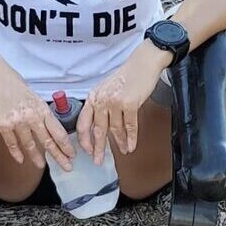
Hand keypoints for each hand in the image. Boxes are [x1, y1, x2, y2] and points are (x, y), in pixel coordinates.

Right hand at [0, 57, 75, 170]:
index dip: (66, 146)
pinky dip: (16, 152)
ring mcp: (17, 122)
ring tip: (41, 166)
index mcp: (41, 108)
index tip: (72, 154)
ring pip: (30, 145)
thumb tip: (46, 125)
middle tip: (67, 167)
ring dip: (37, 157)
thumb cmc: (11, 82)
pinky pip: (12, 143)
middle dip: (59, 157)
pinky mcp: (2, 125)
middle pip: (48, 142)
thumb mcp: (32, 95)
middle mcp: (31, 117)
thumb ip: (39, 111)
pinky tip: (21, 159)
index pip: (58, 132)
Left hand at [76, 43, 169, 163]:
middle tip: (98, 161)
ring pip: (115, 130)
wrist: (142, 64)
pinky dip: (131, 138)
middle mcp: (101, 100)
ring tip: (122, 151)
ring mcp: (115, 102)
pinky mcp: (130, 104)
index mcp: (93, 97)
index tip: (87, 150)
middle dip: (98, 148)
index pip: (82, 123)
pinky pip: (130, 126)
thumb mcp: (106, 89)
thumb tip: (98, 127)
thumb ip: (100, 106)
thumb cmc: (125, 77)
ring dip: (119, 143)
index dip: (84, 139)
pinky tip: (131, 146)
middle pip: (97, 130)